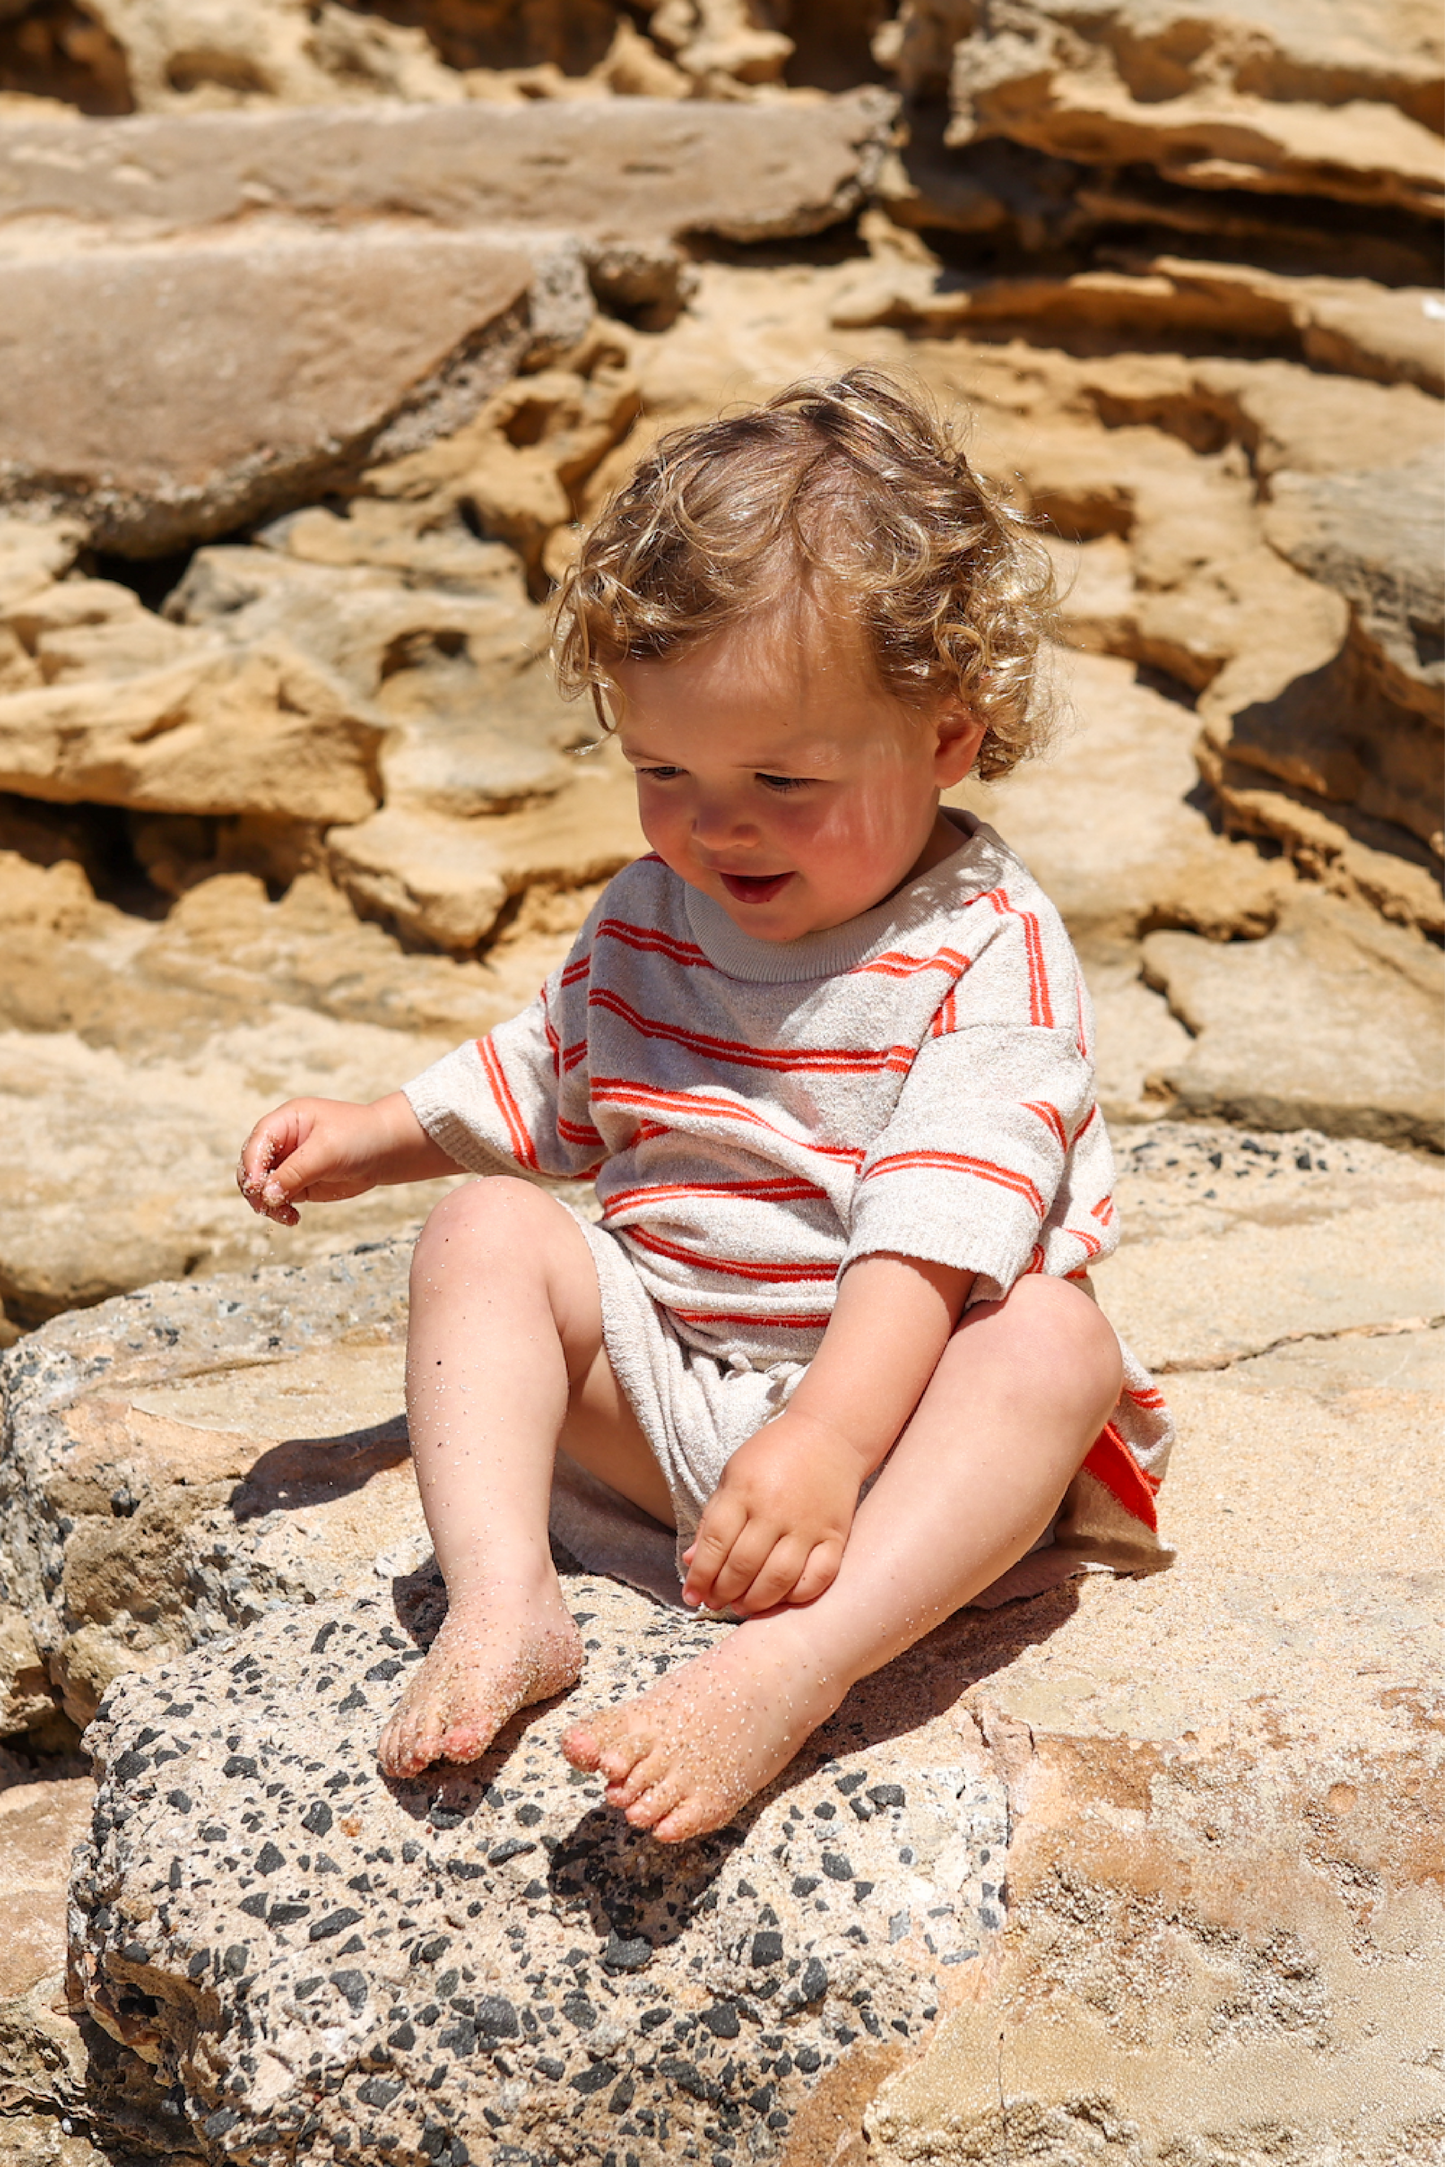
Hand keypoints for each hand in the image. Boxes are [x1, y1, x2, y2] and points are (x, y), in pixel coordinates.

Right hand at [237, 1092, 451, 1224]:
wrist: (388, 1150)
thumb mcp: (328, 1150)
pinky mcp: (299, 1183)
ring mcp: (289, 1163)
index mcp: (286, 1121)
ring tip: (285, 1214)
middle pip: (251, 1166)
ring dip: (266, 1203)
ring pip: (261, 1187)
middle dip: (255, 1188)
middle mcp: (282, 1141)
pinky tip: (292, 1218)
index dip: (252, 1166)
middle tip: (267, 1206)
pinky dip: (279, 1210)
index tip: (258, 1188)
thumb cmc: (361, 1137)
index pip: (257, 1143)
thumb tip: (266, 1195)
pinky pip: (277, 1199)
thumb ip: (296, 1172)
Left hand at [681, 1412, 868, 1616]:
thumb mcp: (733, 1475)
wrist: (828, 1435)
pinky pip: (818, 1577)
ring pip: (779, 1579)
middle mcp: (775, 1509)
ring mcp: (809, 1524)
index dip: (700, 1576)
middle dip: (723, 1592)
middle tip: (714, 1602)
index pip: (715, 1543)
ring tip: (740, 1605)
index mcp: (745, 1490)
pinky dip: (798, 1596)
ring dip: (755, 1601)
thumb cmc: (774, 1455)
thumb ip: (713, 1518)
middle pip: (743, 1566)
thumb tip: (691, 1561)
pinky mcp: (836, 1535)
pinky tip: (780, 1597)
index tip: (690, 1596)